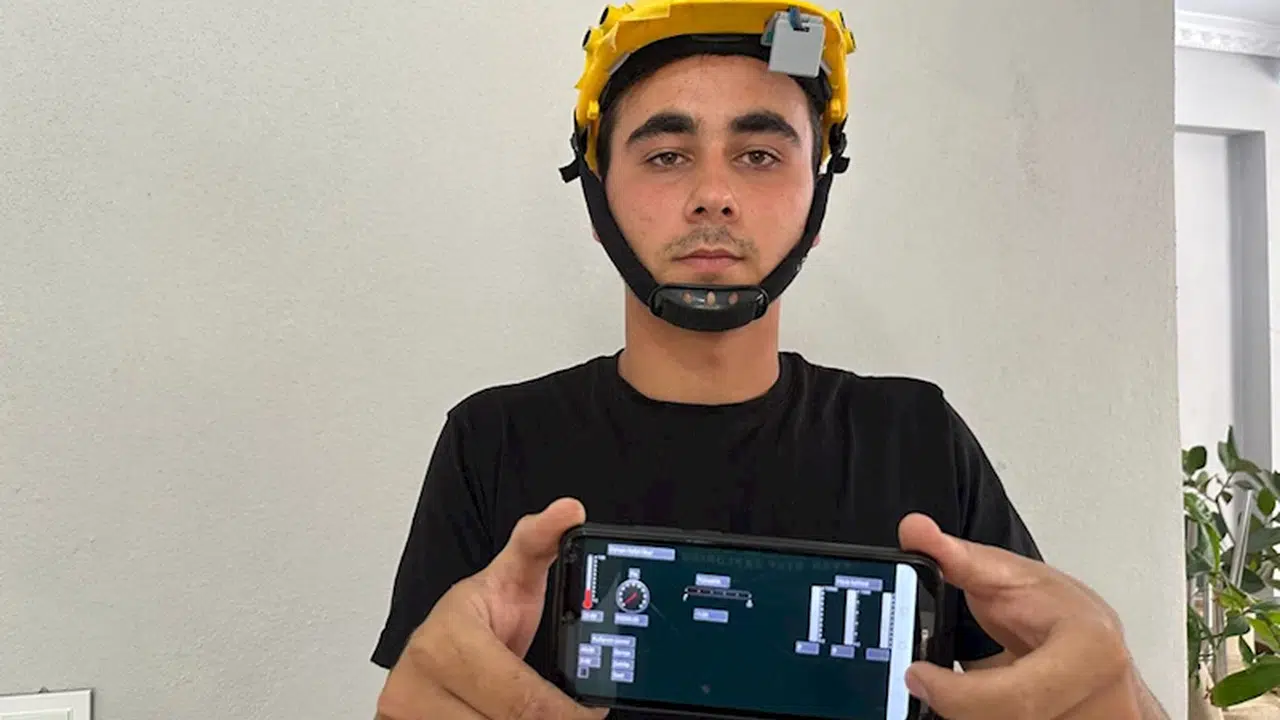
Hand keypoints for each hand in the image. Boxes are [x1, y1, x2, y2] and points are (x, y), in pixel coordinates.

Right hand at [376, 497, 607, 719]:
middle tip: (570, 716)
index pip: (522, 701)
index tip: (589, 712)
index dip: (565, 713)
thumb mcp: (511, 578)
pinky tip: (502, 719)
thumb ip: (541, 545)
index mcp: (446, 642)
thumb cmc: (476, 619)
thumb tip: (570, 510)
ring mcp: (404, 717)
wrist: (432, 650)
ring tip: (535, 714)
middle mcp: (413, 686)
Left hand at [898, 513, 1159, 719]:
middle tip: (929, 684)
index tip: (917, 676)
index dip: (958, 694)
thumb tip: (915, 530)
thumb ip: (956, 557)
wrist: (1096, 654)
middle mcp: (1108, 701)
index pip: (1017, 695)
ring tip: (971, 685)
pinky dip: (987, 717)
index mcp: (1093, 651)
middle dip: (961, 706)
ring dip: (975, 713)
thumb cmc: (1060, 615)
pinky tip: (984, 701)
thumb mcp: (1009, 577)